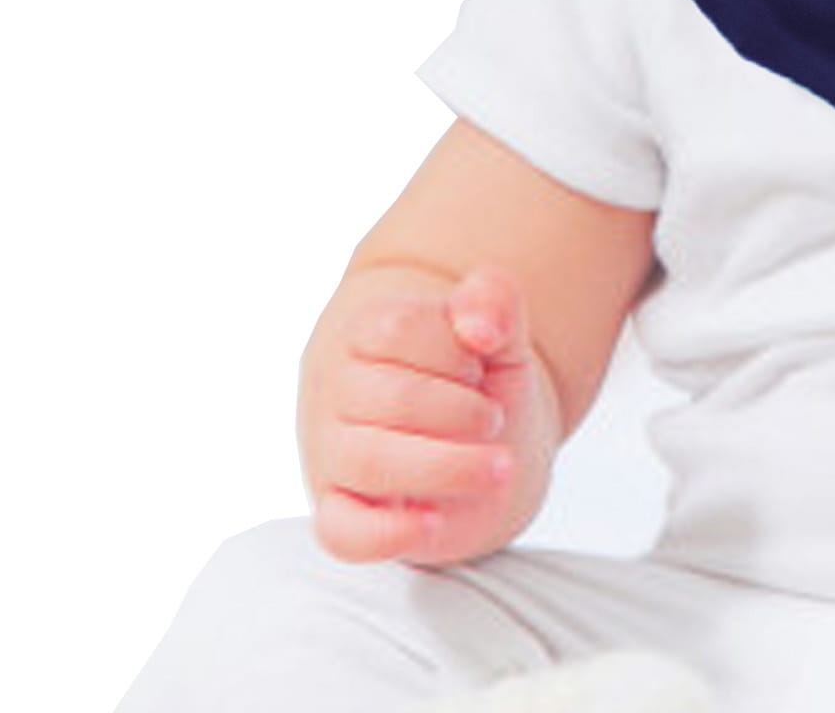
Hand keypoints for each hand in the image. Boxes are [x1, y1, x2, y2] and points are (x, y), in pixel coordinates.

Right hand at [305, 266, 561, 566]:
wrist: (478, 442)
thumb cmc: (478, 381)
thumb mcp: (500, 332)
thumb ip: (494, 300)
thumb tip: (478, 327)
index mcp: (366, 332)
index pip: (397, 329)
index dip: (454, 350)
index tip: (481, 364)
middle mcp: (339, 392)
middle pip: (392, 399)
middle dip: (462, 411)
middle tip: (493, 418)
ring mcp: (334, 455)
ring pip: (370, 462)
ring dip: (447, 466)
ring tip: (498, 466)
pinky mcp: (341, 515)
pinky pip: (342, 532)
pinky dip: (388, 533)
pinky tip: (434, 522)